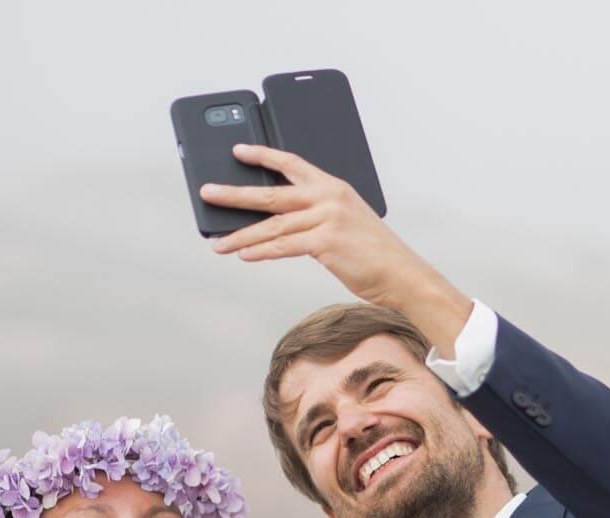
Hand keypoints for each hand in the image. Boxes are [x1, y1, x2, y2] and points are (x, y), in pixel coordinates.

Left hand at [200, 144, 470, 348]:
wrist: (401, 274)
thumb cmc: (376, 253)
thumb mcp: (348, 222)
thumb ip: (318, 216)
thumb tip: (280, 224)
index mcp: (334, 187)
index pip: (292, 164)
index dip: (263, 156)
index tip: (238, 152)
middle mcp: (328, 198)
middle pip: (271, 195)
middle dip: (235, 195)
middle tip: (208, 193)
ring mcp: (327, 218)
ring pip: (273, 226)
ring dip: (242, 236)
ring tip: (219, 243)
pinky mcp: (325, 242)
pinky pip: (284, 246)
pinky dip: (262, 251)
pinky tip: (245, 255)